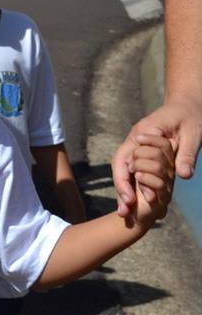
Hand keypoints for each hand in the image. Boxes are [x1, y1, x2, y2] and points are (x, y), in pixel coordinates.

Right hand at [113, 100, 201, 215]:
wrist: (188, 104)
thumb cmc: (191, 117)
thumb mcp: (194, 134)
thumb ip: (186, 154)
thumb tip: (184, 176)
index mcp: (143, 132)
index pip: (128, 159)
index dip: (128, 180)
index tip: (131, 200)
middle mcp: (135, 138)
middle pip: (120, 164)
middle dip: (121, 187)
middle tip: (123, 210)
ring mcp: (136, 143)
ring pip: (123, 167)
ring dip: (124, 187)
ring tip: (125, 210)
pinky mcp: (141, 149)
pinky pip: (131, 167)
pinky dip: (130, 182)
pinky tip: (133, 198)